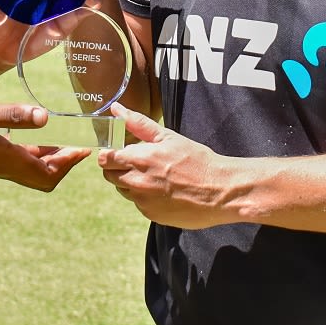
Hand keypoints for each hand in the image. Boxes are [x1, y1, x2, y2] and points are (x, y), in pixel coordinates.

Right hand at [0, 94, 89, 191]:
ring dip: (49, 159)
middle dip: (62, 165)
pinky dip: (33, 152)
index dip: (67, 164)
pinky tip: (34, 135)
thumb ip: (13, 115)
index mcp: (5, 159)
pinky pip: (17, 159)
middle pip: (41, 177)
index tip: (84, 150)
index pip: (46, 174)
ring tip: (65, 142)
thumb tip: (45, 118)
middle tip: (78, 148)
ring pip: (29, 169)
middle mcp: (2, 166)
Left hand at [96, 104, 234, 228]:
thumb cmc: (196, 160)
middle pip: (109, 175)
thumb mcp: (168, 137)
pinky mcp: (151, 215)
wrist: (220, 191)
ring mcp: (143, 201)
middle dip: (118, 168)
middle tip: (137, 163)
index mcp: (140, 159)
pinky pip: (138, 204)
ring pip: (123, 190)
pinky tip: (163, 190)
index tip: (118, 152)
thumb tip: (117, 109)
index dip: (109, 154)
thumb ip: (138, 123)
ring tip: (155, 176)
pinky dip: (145, 197)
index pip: (105, 159)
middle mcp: (137, 182)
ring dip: (130, 182)